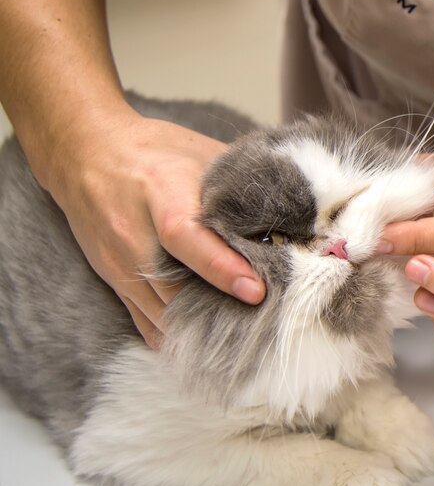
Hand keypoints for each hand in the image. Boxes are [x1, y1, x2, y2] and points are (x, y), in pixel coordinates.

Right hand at [49, 107, 264, 346]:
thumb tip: (296, 204)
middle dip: (221, 308)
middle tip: (269, 319)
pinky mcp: (113, 280)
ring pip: (162, 313)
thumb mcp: (200, 152)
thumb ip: (241, 181)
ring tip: (247, 330)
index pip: (187, 237)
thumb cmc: (154, 149)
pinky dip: (177, 333)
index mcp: (160, 192)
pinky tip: (209, 336)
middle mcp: (133, 234)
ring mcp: (119, 263)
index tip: (256, 290)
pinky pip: (146, 321)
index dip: (221, 267)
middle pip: (174, 287)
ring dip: (202, 324)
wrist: (85, 153)